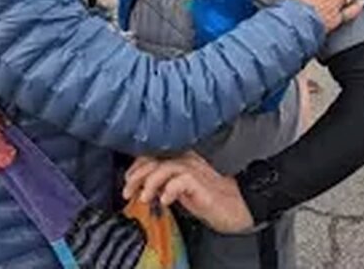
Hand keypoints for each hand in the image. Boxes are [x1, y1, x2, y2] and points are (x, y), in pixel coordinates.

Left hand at [122, 152, 255, 233]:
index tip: (127, 181)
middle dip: (137, 175)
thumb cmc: (209, 199)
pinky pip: (181, 181)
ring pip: (165, 167)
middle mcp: (187, 161)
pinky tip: (165, 201)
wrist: (236, 207)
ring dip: (150, 183)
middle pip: (155, 159)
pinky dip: (170, 190)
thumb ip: (163, 185)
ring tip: (144, 198)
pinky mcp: (201, 184)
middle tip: (128, 191)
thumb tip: (142, 188)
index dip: (137, 167)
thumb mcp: (180, 191)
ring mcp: (195, 171)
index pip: (153, 155)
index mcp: (181, 159)